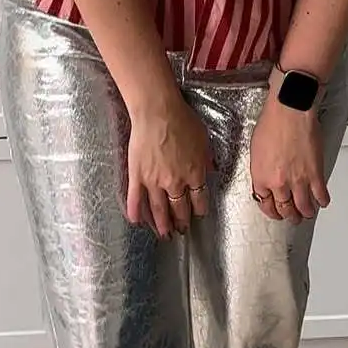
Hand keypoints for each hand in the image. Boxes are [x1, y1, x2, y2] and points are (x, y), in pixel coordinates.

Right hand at [125, 88, 212, 238]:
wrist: (158, 112)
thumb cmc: (182, 120)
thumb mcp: (203, 139)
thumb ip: (207, 158)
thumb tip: (211, 169)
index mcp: (194, 173)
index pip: (199, 199)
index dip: (199, 210)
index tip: (198, 216)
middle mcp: (175, 182)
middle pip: (179, 207)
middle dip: (181, 221)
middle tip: (181, 231)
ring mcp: (154, 181)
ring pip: (158, 209)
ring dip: (161, 224)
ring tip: (163, 234)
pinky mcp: (137, 176)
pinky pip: (135, 198)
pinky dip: (135, 212)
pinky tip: (136, 221)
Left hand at [250, 98, 328, 223]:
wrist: (290, 111)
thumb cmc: (272, 122)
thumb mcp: (256, 150)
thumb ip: (262, 169)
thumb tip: (267, 177)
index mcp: (261, 177)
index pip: (265, 204)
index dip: (272, 211)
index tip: (275, 212)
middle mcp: (279, 183)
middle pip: (285, 209)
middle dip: (290, 216)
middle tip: (293, 217)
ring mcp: (298, 181)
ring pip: (304, 208)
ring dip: (306, 212)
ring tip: (308, 212)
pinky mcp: (315, 174)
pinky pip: (320, 195)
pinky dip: (322, 201)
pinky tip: (322, 201)